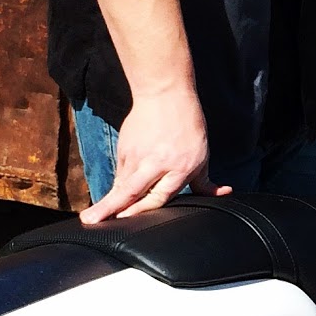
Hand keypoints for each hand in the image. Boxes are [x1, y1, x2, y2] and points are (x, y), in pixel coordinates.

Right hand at [81, 87, 231, 223]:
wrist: (164, 94)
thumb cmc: (188, 127)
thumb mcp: (202, 155)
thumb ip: (205, 181)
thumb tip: (224, 193)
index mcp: (179, 167)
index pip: (158, 195)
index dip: (141, 210)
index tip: (125, 219)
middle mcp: (155, 163)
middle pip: (130, 191)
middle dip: (110, 207)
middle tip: (91, 221)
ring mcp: (137, 155)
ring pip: (121, 184)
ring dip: (107, 201)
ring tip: (92, 217)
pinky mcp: (125, 148)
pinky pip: (121, 174)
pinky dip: (118, 187)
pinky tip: (111, 199)